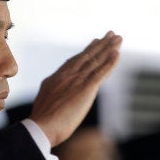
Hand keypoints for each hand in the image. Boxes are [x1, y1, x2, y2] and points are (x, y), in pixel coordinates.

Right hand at [29, 31, 121, 145]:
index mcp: (56, 78)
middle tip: (112, 34)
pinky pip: (101, 72)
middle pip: (87, 56)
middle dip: (101, 44)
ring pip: (96, 61)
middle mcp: (67, 75)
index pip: (75, 61)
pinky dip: (110, 63)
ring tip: (118, 38)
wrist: (41, 126)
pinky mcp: (86, 89)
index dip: (87, 51)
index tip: (95, 41)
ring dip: (108, 49)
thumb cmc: (41, 120)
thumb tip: (54, 96)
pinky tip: (117, 54)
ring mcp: (76, 80)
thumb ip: (52, 94)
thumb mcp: (45, 101)